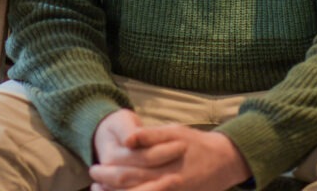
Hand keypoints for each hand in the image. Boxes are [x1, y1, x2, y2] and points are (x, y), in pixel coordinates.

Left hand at [90, 111, 250, 190]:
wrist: (223, 161)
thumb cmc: (194, 143)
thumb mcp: (174, 132)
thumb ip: (150, 135)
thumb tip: (128, 139)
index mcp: (163, 164)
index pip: (129, 173)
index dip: (108, 174)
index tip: (93, 169)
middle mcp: (167, 184)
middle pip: (131, 189)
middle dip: (108, 187)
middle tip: (92, 181)